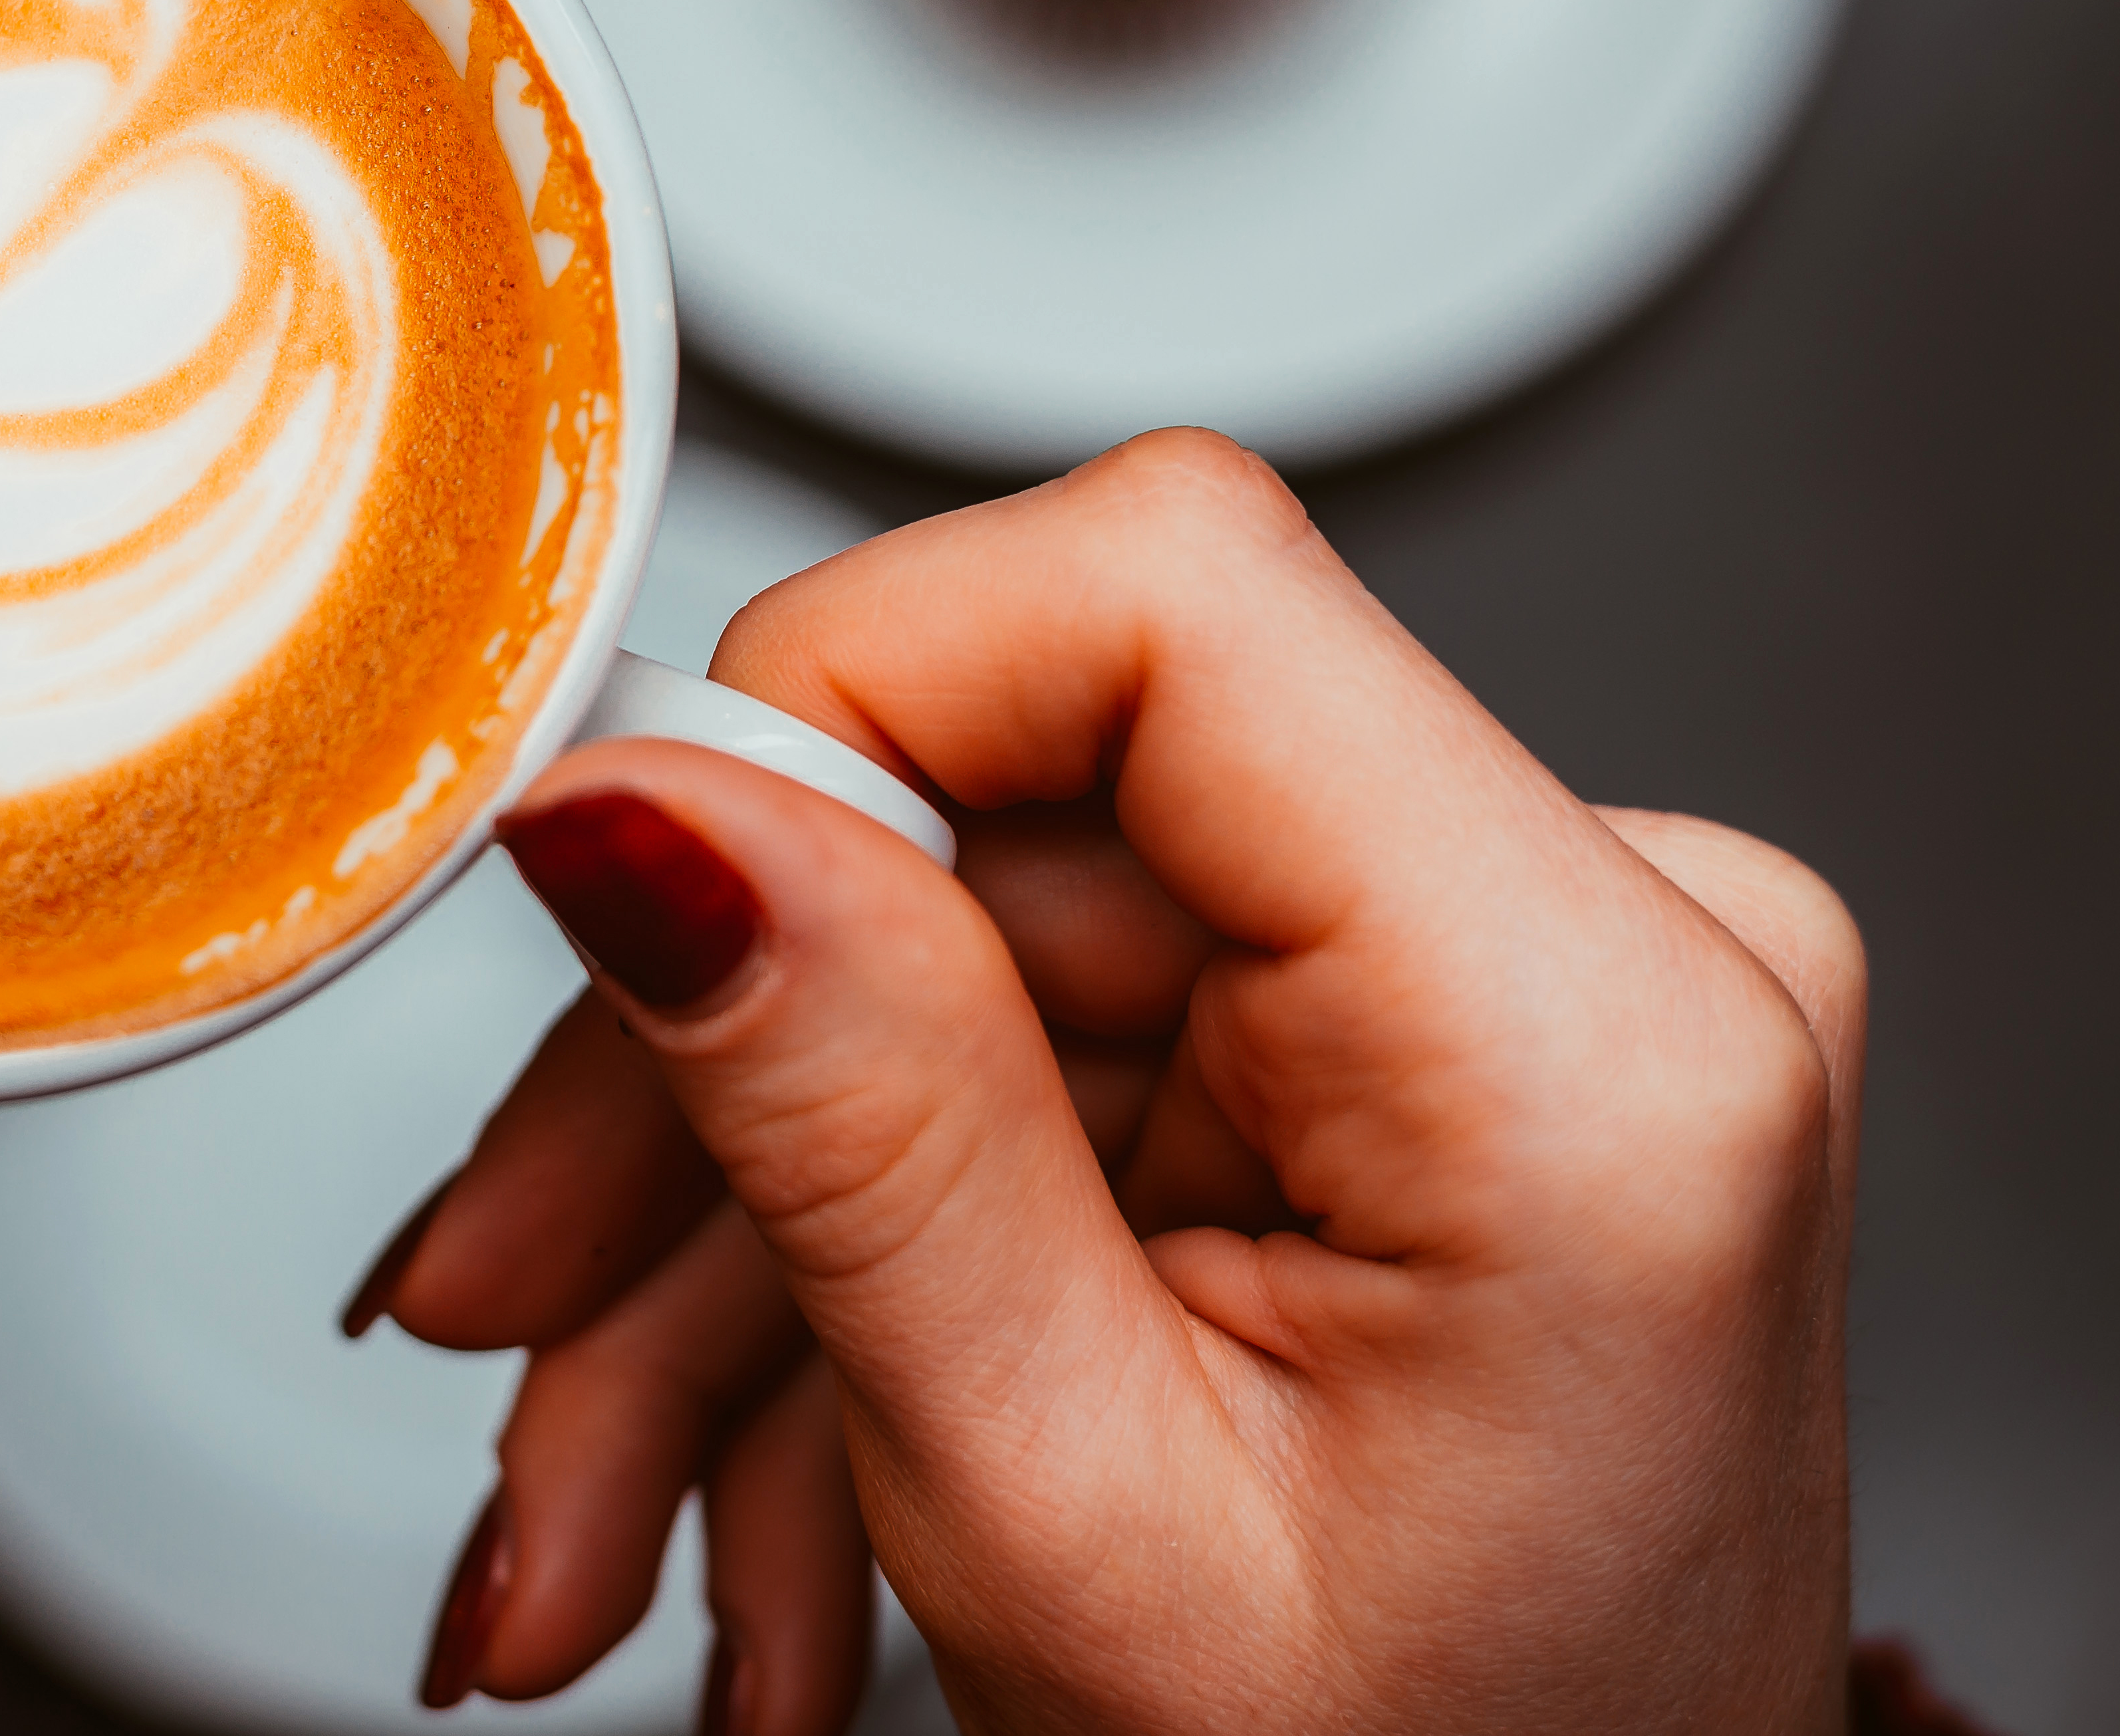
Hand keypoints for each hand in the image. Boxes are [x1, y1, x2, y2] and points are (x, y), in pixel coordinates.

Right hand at [365, 431, 1863, 1732]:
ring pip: (986, 973)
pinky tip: (750, 1494)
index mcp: (1601, 1043)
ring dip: (745, 1245)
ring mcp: (1518, 992)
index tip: (616, 893)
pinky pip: (1062, 1067)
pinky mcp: (1419, 1051)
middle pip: (1019, 827)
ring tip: (598, 1520)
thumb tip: (653, 808)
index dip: (843, 694)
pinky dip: (875, 1264)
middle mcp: (1614, 949)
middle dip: (714, 1095)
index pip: (1172, 596)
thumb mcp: (1069, 1523)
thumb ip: (860, 1123)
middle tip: (505, 1317)